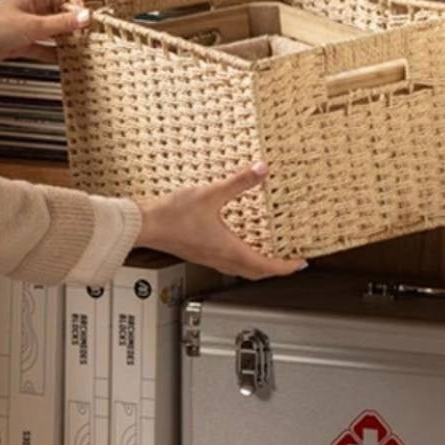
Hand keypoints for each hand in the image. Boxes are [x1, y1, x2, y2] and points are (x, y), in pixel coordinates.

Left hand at [0, 0, 90, 70]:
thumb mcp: (33, 26)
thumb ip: (61, 23)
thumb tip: (86, 16)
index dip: (78, 6)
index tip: (86, 20)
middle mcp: (31, 9)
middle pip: (61, 14)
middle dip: (74, 25)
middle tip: (86, 36)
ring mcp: (27, 26)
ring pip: (53, 31)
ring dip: (65, 40)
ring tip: (78, 49)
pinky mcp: (22, 43)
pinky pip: (43, 46)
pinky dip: (53, 53)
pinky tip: (63, 59)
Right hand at [134, 161, 308, 279]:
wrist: (143, 225)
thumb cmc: (172, 216)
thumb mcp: (210, 194)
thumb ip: (238, 182)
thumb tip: (261, 170)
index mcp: (228, 250)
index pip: (266, 266)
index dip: (286, 266)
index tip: (300, 262)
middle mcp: (220, 258)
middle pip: (255, 273)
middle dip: (275, 269)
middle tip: (289, 260)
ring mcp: (208, 257)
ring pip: (241, 269)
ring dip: (258, 264)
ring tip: (268, 252)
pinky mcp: (199, 252)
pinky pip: (227, 261)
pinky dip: (241, 257)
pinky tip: (237, 242)